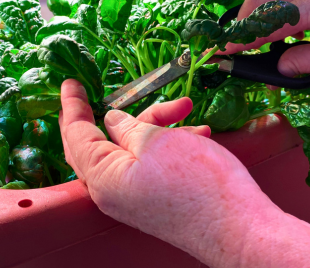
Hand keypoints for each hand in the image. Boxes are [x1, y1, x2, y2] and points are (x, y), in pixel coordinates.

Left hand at [59, 79, 284, 266]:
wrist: (238, 227)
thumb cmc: (198, 185)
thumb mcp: (156, 141)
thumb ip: (127, 127)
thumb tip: (112, 121)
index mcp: (103, 178)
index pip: (76, 134)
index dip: (73, 105)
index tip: (71, 83)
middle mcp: (113, 191)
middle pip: (99, 143)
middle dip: (112, 113)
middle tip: (110, 91)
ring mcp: (134, 197)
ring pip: (133, 148)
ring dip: (156, 124)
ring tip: (185, 109)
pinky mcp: (155, 199)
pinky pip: (151, 162)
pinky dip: (168, 143)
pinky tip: (196, 133)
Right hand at [222, 0, 309, 74]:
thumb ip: (299, 63)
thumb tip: (275, 67)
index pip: (266, 21)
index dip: (242, 39)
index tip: (223, 53)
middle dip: (242, 23)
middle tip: (232, 48)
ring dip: (254, 18)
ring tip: (247, 44)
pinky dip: (269, 16)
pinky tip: (272, 35)